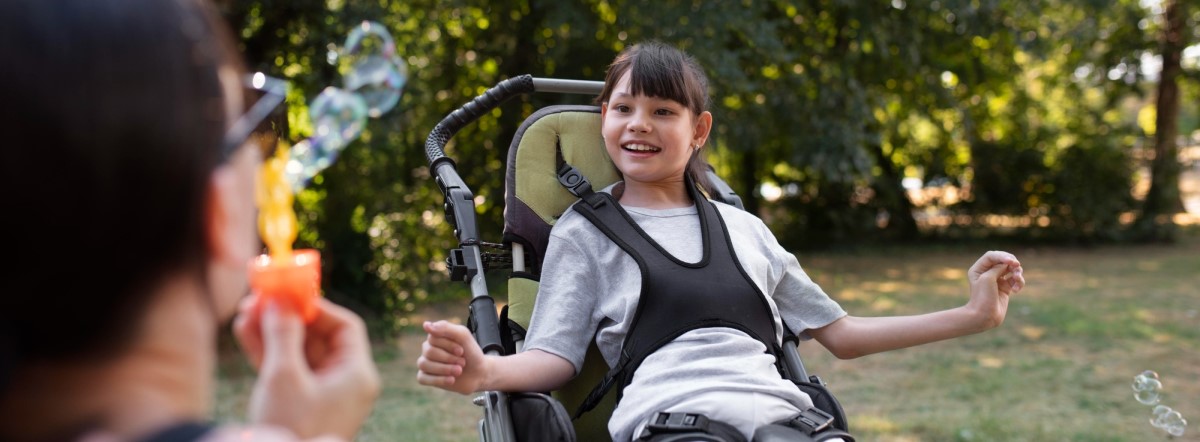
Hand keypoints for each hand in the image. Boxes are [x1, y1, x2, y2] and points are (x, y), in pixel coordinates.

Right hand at [233, 296, 380, 440]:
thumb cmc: (292, 427)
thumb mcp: (284, 377)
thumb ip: (282, 333)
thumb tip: (279, 299)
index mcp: (356, 375)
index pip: (345, 327)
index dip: (316, 307)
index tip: (288, 294)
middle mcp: (344, 383)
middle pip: (318, 337)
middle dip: (287, 316)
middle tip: (260, 297)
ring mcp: (322, 394)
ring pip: (298, 352)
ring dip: (272, 331)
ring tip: (244, 311)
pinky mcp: (300, 403)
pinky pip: (287, 369)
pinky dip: (268, 352)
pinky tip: (244, 332)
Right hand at [416, 320, 487, 394]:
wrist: (478, 373)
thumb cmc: (470, 352)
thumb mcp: (463, 336)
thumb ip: (446, 328)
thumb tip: (425, 325)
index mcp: (435, 336)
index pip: (433, 338)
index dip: (449, 346)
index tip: (462, 351)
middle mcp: (428, 348)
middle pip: (429, 352)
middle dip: (449, 358)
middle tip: (462, 362)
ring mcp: (426, 363)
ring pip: (424, 364)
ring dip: (445, 369)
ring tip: (459, 371)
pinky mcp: (426, 377)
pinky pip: (421, 378)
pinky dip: (438, 380)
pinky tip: (451, 380)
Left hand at [966, 250, 1024, 329]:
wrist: (985, 316)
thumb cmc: (983, 297)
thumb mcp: (988, 278)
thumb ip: (998, 267)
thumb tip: (1008, 263)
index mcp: (978, 268)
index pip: (992, 256)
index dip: (1003, 256)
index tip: (1011, 262)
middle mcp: (987, 273)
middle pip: (1003, 260)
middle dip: (1012, 264)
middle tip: (1017, 268)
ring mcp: (997, 280)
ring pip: (1012, 270)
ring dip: (1017, 273)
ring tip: (1017, 280)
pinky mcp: (1005, 288)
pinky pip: (1016, 280)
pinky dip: (1019, 282)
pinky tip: (1016, 290)